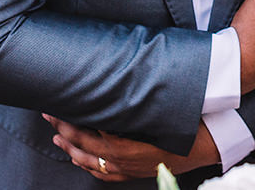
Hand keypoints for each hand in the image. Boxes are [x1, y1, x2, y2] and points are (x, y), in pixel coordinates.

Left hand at [44, 115, 219, 181]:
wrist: (206, 145)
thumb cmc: (184, 124)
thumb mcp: (158, 108)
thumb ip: (134, 100)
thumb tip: (117, 80)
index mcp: (124, 144)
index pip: (87, 133)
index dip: (69, 121)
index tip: (56, 108)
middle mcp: (121, 160)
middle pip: (83, 146)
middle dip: (63, 130)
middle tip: (49, 115)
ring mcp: (126, 169)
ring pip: (90, 163)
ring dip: (71, 150)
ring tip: (57, 137)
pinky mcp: (132, 173)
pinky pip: (104, 174)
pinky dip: (88, 166)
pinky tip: (81, 160)